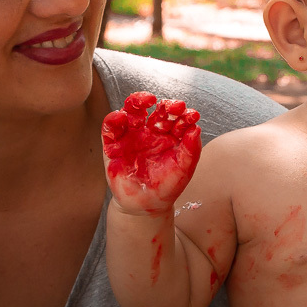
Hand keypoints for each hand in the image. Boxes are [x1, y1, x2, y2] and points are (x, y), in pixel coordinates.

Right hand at [103, 92, 201, 215]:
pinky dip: (113, 119)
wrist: (145, 205)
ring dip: (137, 102)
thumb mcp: (183, 170)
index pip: (175, 118)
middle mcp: (150, 131)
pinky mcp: (112, 145)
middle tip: (173, 106)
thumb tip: (196, 128)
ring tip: (147, 100)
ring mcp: (131, 136)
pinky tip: (121, 117)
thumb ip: (191, 150)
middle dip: (164, 105)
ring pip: (131, 111)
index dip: (183, 114)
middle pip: (155, 110)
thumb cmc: (167, 186)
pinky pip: (110, 128)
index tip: (192, 115)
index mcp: (169, 135)